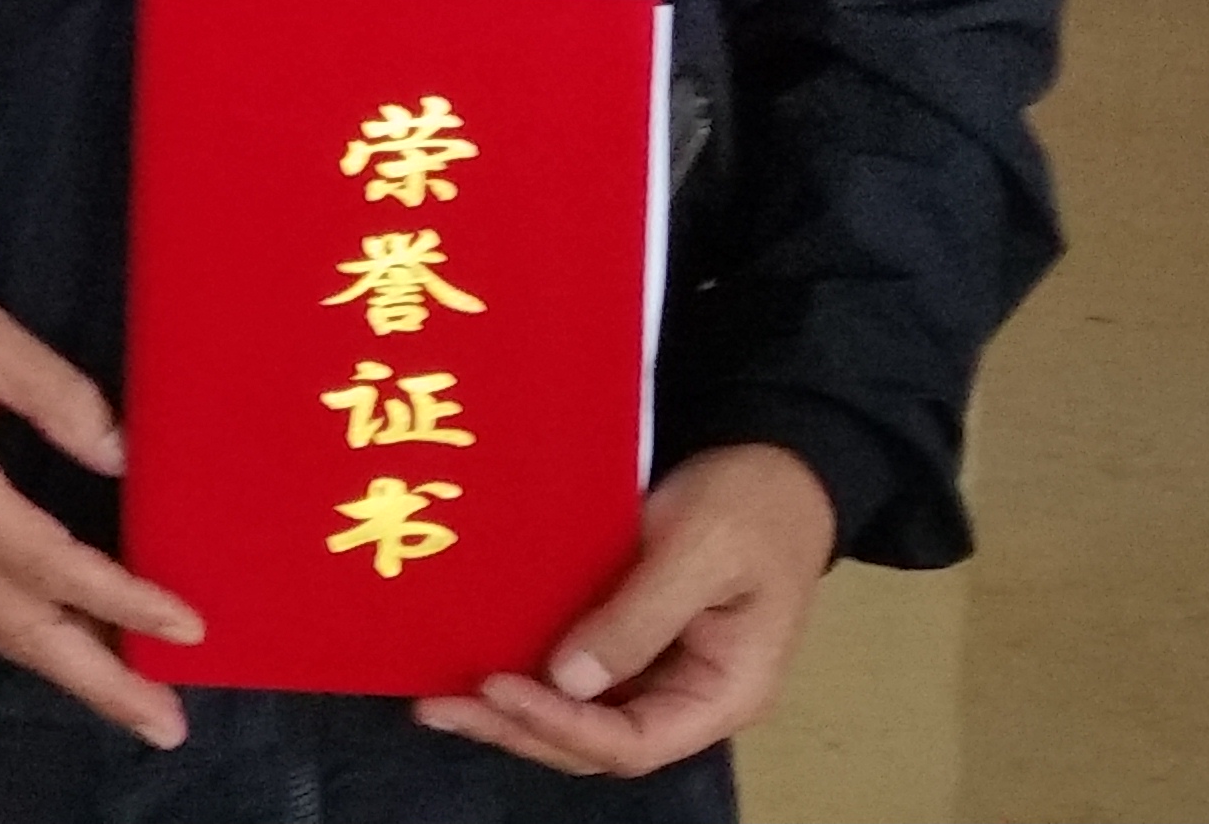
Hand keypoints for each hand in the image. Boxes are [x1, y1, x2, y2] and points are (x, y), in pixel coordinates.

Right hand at [0, 278, 201, 748]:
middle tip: (168, 725)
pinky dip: (34, 640)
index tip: (186, 626)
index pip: (50, 565)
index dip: (121, 601)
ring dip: (71, 673)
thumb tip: (119, 461)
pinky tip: (74, 645)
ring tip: (136, 703)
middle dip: (100, 684)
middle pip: (22, 631)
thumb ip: (59, 396)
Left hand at [415, 443, 835, 775]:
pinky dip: (525, 673)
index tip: (495, 687)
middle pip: (595, 743)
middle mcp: (686, 697)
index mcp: (723, 693)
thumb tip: (569, 681)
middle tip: (437, 707)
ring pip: (578, 716)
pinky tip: (469, 660)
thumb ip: (640, 618)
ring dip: (510, 712)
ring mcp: (657, 672)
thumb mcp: (701, 551)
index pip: (633, 742)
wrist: (772, 464)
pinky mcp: (629, 640)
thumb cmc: (750, 505)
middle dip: (518, 729)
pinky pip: (574, 674)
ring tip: (436, 700)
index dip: (561, 726)